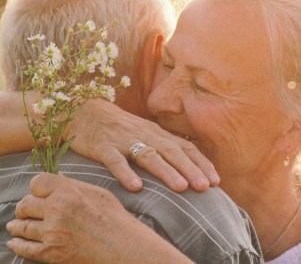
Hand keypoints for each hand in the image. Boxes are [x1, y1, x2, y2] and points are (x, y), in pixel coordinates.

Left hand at [5, 173, 190, 262]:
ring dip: (16, 226)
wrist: (125, 249)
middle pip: (25, 204)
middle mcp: (56, 209)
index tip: (36, 195)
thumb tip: (57, 180)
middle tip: (22, 212)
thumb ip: (74, 186)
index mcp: (68, 191)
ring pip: (22, 226)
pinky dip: (17, 245)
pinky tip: (13, 243)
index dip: (35, 189)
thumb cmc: (116, 220)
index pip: (36, 183)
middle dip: (23, 208)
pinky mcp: (51, 253)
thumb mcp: (98, 194)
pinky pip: (25, 248)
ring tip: (13, 226)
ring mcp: (52, 232)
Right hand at [68, 99, 219, 191]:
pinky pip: (115, 160)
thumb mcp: (144, 134)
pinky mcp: (103, 147)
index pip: (184, 147)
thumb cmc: (118, 129)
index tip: (217, 181)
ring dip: (166, 171)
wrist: (82, 112)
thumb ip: (162, 149)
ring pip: (148, 155)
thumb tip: (187, 170)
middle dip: (190, 169)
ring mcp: (123, 140)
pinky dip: (125, 173)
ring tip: (181, 188)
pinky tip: (135, 187)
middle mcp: (144, 135)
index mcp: (156, 134)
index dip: (201, 163)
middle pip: (171, 151)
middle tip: (206, 187)